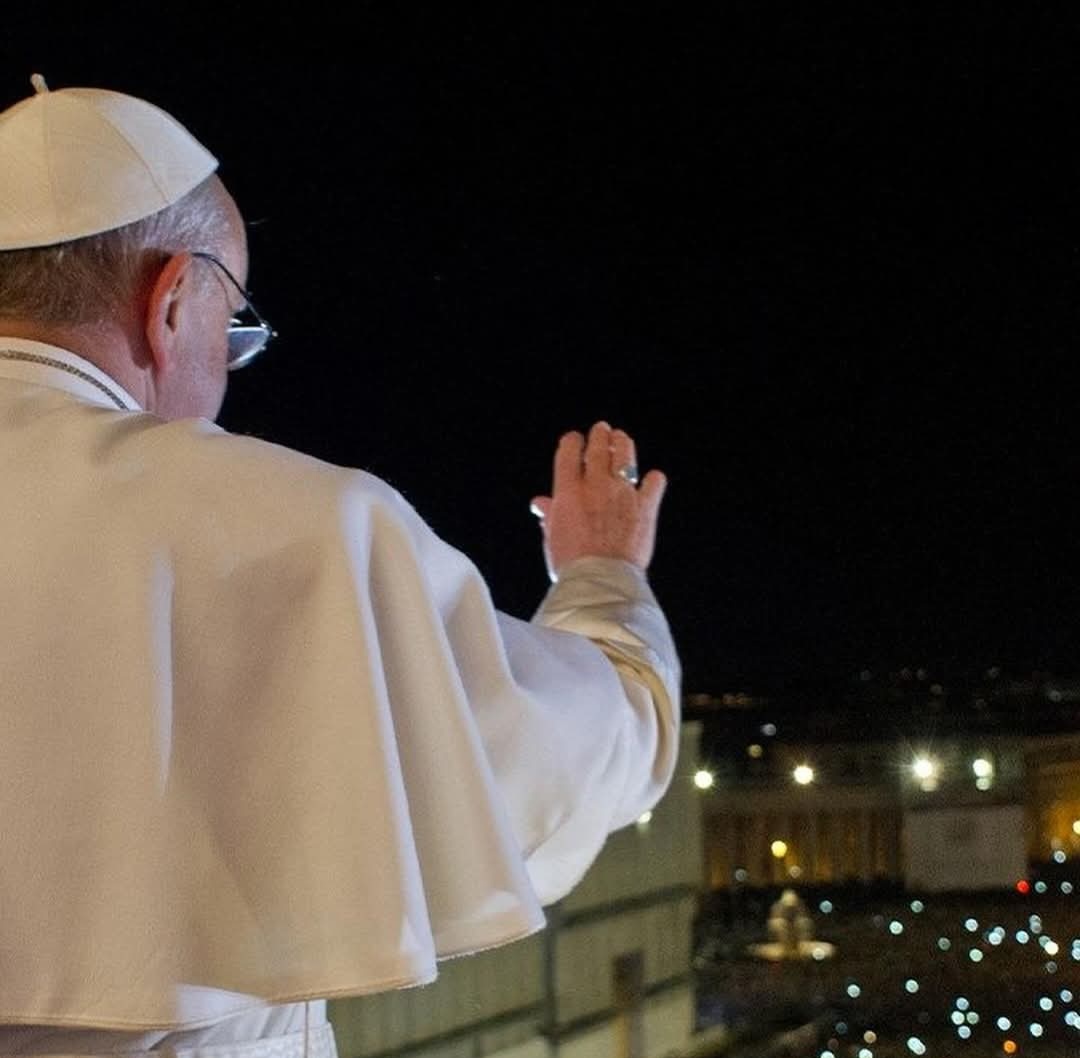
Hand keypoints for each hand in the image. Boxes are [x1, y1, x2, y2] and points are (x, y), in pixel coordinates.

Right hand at [530, 421, 667, 578]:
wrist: (601, 580)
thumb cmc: (572, 565)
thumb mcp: (552, 539)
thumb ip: (549, 515)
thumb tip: (540, 503)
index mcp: (568, 491)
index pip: (569, 452)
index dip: (572, 442)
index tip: (574, 440)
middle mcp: (596, 486)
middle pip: (598, 447)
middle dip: (599, 435)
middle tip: (601, 430)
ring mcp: (623, 493)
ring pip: (625, 455)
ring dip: (622, 444)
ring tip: (621, 439)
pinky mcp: (646, 507)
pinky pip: (654, 483)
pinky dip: (653, 480)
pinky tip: (651, 481)